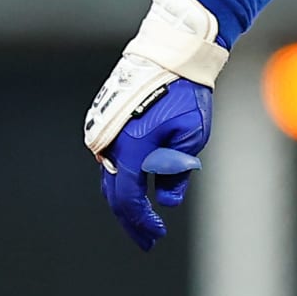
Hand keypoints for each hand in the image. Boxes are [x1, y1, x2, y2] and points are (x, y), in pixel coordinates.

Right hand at [96, 77, 212, 249]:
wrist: (170, 55)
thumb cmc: (186, 93)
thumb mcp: (192, 136)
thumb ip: (177, 172)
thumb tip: (166, 199)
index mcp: (131, 148)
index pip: (128, 198)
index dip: (142, 221)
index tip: (157, 234)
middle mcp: (110, 143)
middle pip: (115, 194)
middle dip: (132, 220)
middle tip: (147, 240)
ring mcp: (104, 132)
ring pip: (111, 178)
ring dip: (126, 200)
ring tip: (143, 220)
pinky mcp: (105, 123)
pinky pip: (112, 160)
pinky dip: (123, 179)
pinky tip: (137, 189)